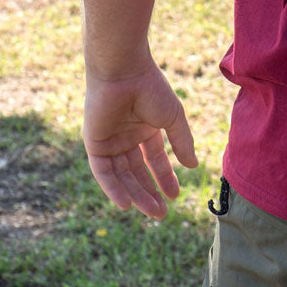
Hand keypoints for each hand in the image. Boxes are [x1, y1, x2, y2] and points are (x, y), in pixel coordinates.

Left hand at [83, 61, 197, 218]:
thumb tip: (192, 166)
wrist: (123, 72)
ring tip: (152, 211)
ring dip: (136, 195)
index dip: (165, 177)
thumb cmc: (151, 88)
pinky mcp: (94, 144)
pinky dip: (113, 188)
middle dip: (150, 193)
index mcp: (145, 127)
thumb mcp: (173, 118)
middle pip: (137, 172)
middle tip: (162, 214)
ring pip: (122, 176)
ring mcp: (110, 141)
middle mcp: (127, 137)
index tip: (175, 196)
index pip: (154, 158)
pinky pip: (104, 172)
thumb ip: (182, 142)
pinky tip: (126, 203)